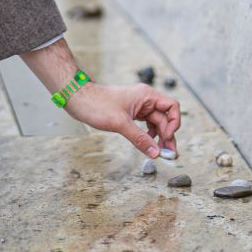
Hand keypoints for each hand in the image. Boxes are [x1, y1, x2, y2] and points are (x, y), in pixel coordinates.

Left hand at [63, 82, 181, 159]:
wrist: (78, 99)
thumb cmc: (97, 104)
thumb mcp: (120, 123)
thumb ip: (139, 138)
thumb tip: (155, 152)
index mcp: (146, 95)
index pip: (172, 106)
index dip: (174, 123)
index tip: (167, 137)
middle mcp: (145, 100)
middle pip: (165, 118)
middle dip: (168, 136)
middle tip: (170, 155)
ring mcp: (138, 107)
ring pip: (156, 123)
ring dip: (160, 138)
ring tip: (161, 154)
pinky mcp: (130, 114)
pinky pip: (145, 125)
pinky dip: (149, 136)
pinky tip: (148, 145)